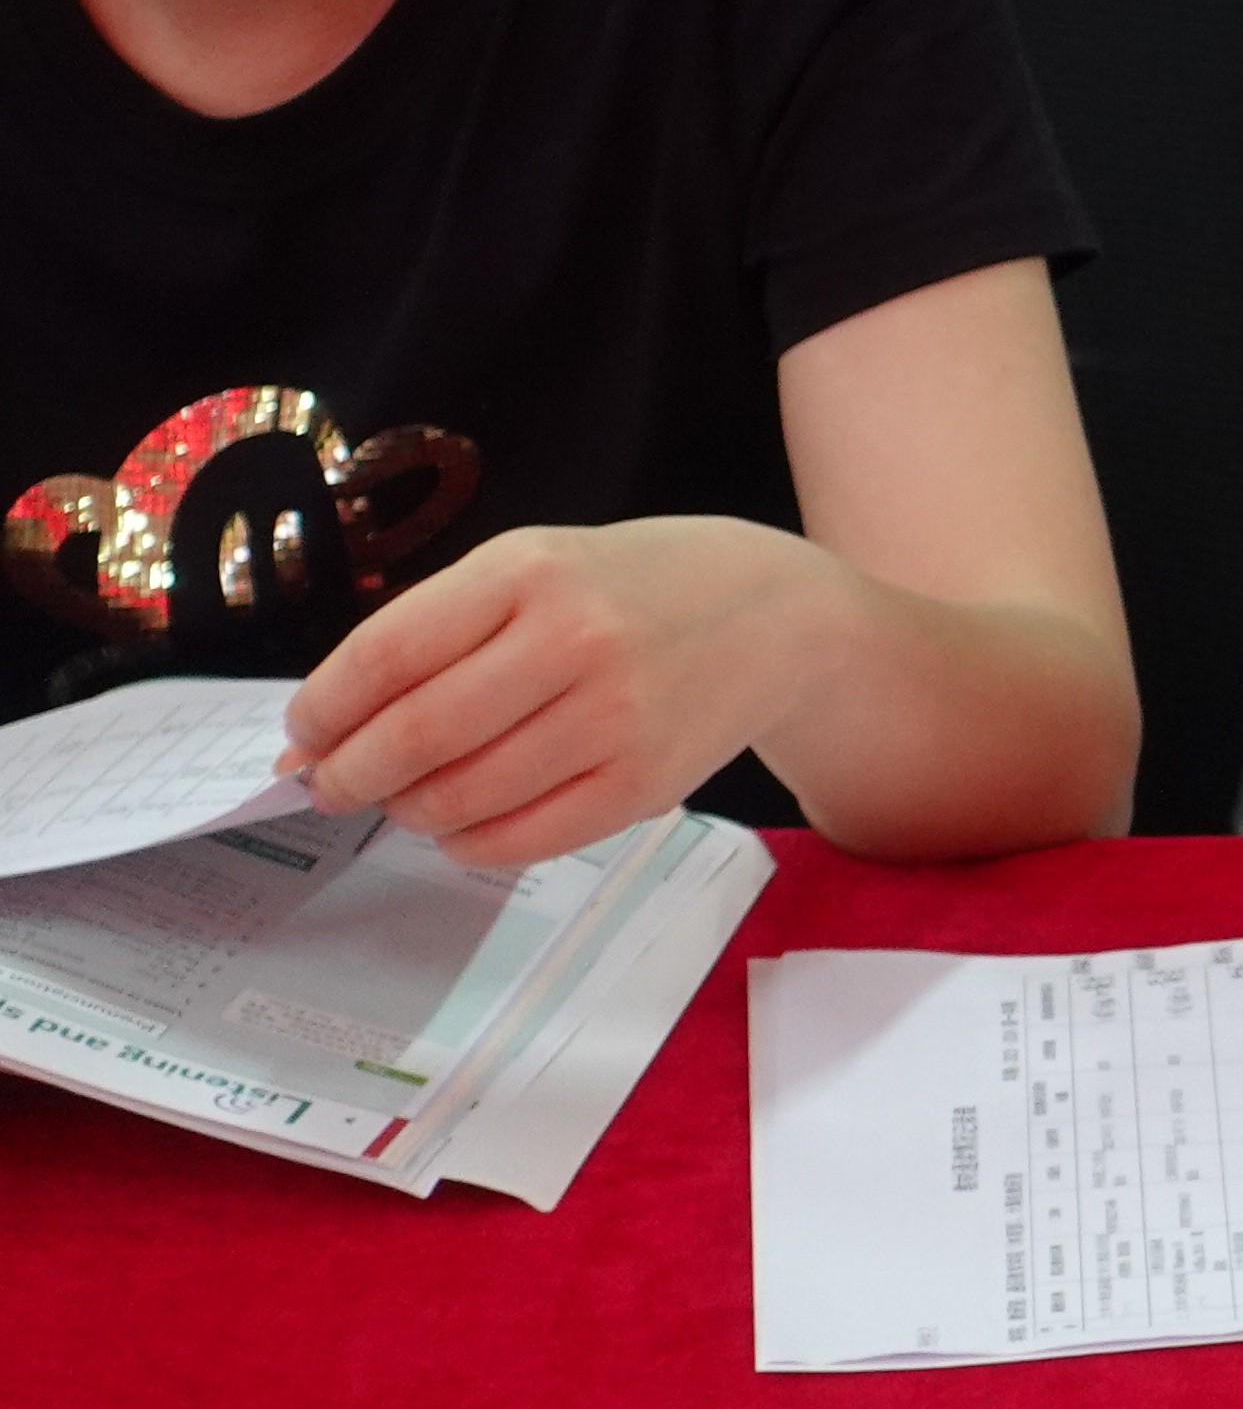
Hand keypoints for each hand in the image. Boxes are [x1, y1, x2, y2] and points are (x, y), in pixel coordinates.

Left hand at [277, 518, 824, 870]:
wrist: (775, 614)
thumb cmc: (630, 589)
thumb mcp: (535, 566)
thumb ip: (432, 634)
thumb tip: (317, 737)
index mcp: (531, 573)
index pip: (386, 655)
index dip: (323, 710)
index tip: (302, 735)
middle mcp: (574, 642)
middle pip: (415, 737)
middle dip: (347, 775)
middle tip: (331, 784)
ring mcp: (616, 718)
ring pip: (459, 798)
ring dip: (405, 810)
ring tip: (405, 797)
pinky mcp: (643, 784)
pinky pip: (518, 839)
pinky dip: (465, 842)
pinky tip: (461, 821)